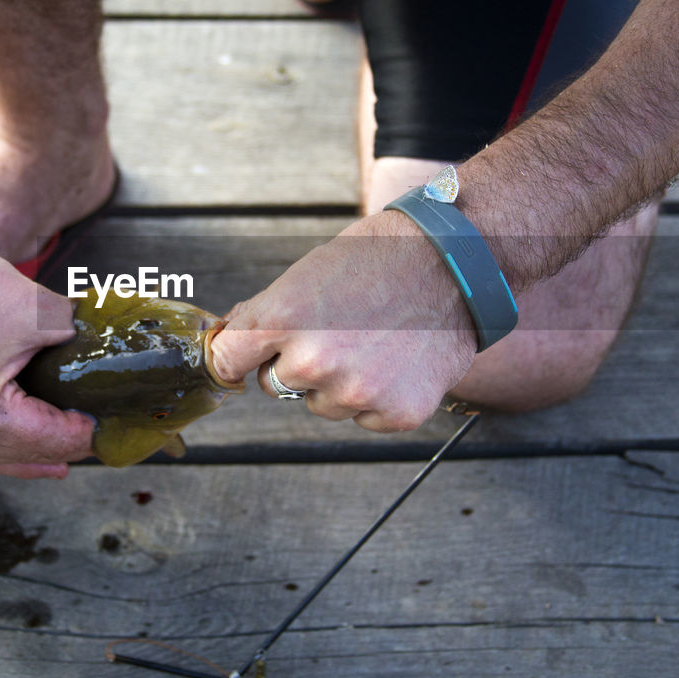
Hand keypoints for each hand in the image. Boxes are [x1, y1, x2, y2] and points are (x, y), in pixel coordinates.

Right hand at [0, 241, 94, 477]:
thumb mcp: (42, 315)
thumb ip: (79, 345)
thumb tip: (104, 359)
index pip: (49, 440)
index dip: (85, 433)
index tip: (109, 426)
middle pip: (22, 457)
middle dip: (61, 447)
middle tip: (95, 438)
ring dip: (28, 455)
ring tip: (63, 455)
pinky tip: (18, 447)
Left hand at [210, 212, 476, 431]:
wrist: (453, 264)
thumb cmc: (377, 259)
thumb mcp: (305, 273)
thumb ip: (263, 314)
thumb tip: (225, 342)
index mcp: (284, 318)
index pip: (227, 361)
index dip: (238, 354)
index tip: (246, 354)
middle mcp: (314, 361)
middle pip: (274, 384)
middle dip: (295, 363)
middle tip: (336, 329)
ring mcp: (357, 392)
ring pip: (321, 404)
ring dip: (337, 383)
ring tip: (372, 341)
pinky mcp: (396, 413)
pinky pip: (364, 418)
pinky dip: (378, 397)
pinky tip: (397, 361)